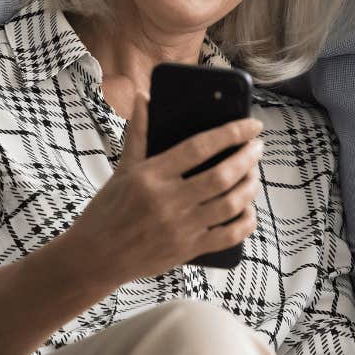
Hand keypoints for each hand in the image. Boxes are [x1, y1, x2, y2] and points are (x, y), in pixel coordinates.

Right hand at [65, 99, 264, 284]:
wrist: (95, 256)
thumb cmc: (108, 209)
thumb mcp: (123, 169)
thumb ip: (138, 133)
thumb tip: (144, 97)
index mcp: (151, 176)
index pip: (199, 147)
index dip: (231, 133)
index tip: (252, 125)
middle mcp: (167, 201)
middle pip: (221, 176)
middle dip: (247, 158)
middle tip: (258, 147)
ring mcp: (179, 228)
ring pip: (230, 205)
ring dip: (250, 187)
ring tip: (254, 175)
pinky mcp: (187, 250)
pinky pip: (228, 236)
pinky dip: (245, 222)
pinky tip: (249, 210)